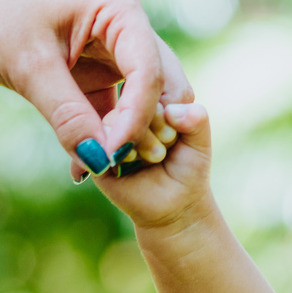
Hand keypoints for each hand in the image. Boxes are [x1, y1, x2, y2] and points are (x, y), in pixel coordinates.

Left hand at [0, 0, 192, 179]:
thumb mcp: (28, 65)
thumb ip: (68, 114)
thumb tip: (100, 161)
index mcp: (120, 8)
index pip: (147, 71)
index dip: (137, 117)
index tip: (113, 155)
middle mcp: (128, 26)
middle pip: (159, 86)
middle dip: (145, 128)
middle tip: (122, 165)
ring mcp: (116, 48)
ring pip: (142, 101)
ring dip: (128, 135)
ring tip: (105, 168)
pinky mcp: (99, 69)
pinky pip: (113, 108)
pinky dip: (102, 135)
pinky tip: (86, 165)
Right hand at [92, 103, 212, 231]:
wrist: (172, 206)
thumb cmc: (187, 168)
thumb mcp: (199, 140)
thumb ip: (197, 118)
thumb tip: (175, 111)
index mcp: (151, 101)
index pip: (155, 86)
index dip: (170, 113)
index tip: (176, 138)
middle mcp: (126, 111)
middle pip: (135, 98)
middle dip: (157, 128)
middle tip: (163, 152)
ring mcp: (107, 129)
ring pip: (119, 117)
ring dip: (142, 141)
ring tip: (154, 158)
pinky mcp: (92, 148)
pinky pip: (103, 138)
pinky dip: (124, 152)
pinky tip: (132, 164)